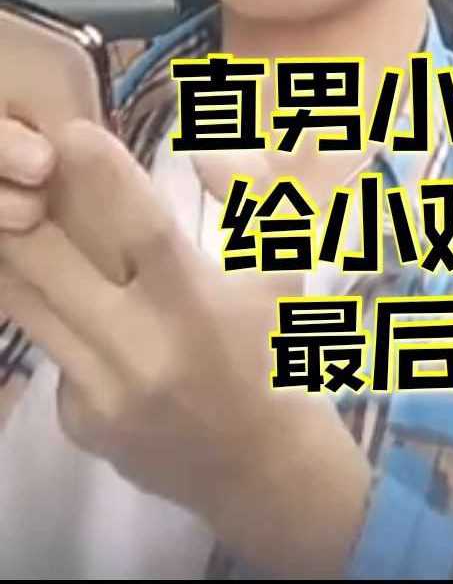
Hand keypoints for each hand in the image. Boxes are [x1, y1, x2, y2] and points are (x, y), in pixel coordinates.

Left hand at [0, 118, 367, 577]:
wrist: (260, 463)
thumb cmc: (274, 348)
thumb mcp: (281, 269)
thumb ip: (255, 199)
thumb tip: (204, 150)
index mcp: (199, 305)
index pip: (143, 230)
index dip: (105, 178)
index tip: (73, 134)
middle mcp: (144, 349)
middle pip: (56, 265)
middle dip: (26, 211)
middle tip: (19, 172)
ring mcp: (102, 391)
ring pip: (31, 306)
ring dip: (15, 254)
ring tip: (11, 217)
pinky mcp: (78, 420)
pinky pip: (53, 352)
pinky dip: (58, 318)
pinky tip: (76, 308)